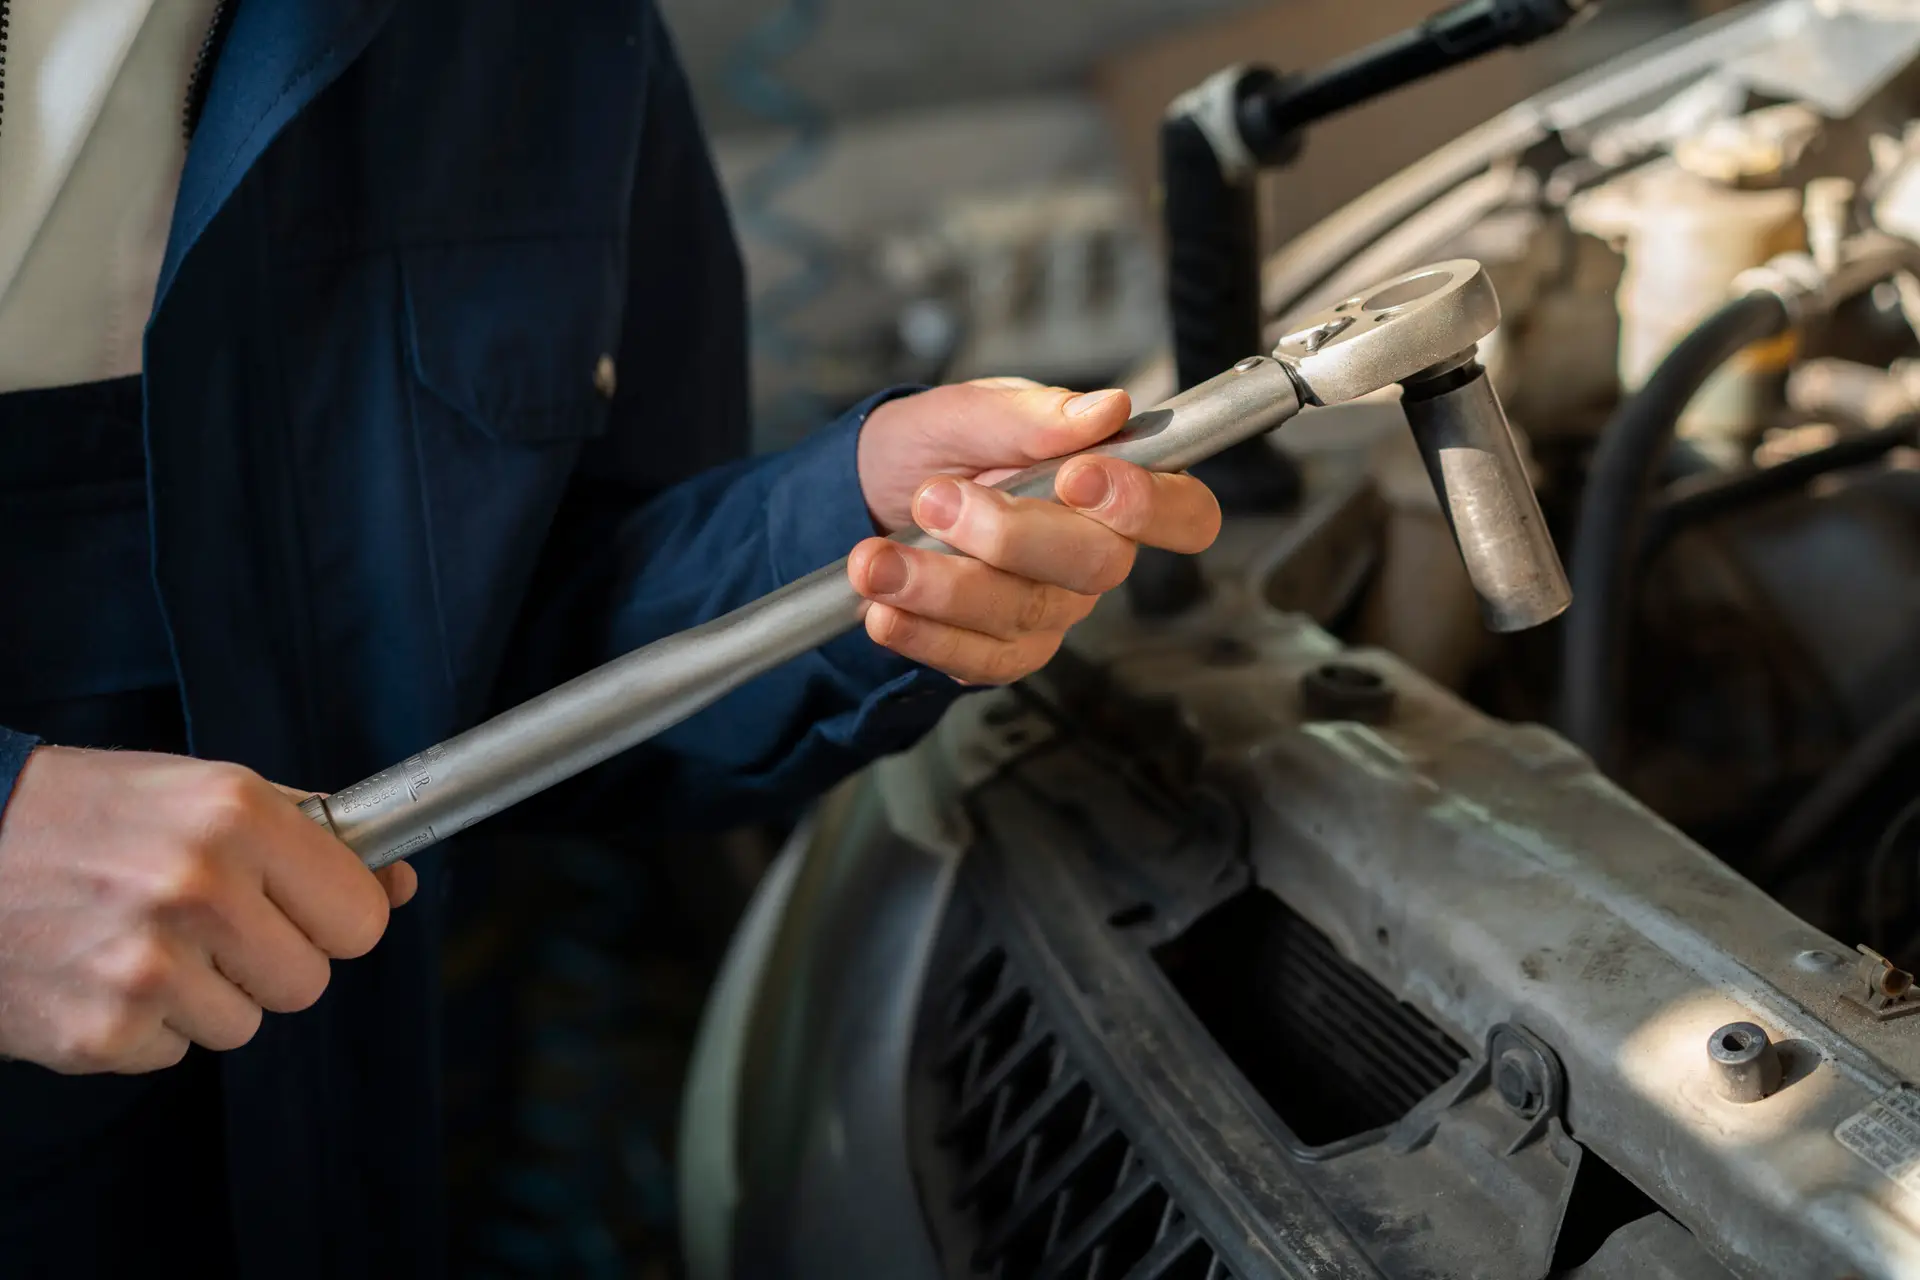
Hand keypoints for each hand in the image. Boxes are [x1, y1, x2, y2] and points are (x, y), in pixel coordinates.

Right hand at [0, 747, 415, 1073]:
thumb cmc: (90, 816)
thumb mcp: (205, 792)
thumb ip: (312, 834)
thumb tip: (398, 881)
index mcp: (235, 818)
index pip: (360, 916)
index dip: (335, 917)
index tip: (303, 908)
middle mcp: (198, 890)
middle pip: (309, 981)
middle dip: (269, 961)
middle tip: (209, 925)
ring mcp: (147, 967)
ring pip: (244, 1024)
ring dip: (205, 996)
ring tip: (141, 940)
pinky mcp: (102, 1032)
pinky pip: (174, 1052)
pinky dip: (144, 1024)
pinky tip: (100, 970)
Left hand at [850, 378, 1221, 683]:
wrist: (866, 497)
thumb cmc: (933, 448)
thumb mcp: (963, 411)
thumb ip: (1029, 413)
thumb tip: (1106, 408)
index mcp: (1110, 483)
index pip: (1184, 513)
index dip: (1145, 505)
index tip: (1076, 476)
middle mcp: (1094, 554)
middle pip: (1097, 566)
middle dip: (1010, 536)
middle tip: (933, 500)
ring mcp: (1053, 609)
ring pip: (1024, 613)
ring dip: (941, 586)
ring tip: (873, 559)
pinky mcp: (1006, 651)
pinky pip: (981, 660)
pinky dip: (924, 636)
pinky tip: (882, 610)